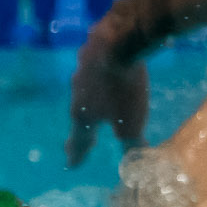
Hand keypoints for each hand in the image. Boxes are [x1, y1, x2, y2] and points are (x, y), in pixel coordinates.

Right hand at [66, 11, 151, 165]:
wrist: (119, 42)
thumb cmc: (123, 89)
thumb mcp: (131, 122)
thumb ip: (131, 143)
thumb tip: (134, 163)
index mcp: (82, 114)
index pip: (79, 140)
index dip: (77, 154)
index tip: (72, 165)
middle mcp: (76, 92)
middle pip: (80, 112)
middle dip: (84, 123)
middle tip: (86, 131)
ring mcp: (81, 67)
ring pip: (85, 85)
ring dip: (90, 93)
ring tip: (97, 95)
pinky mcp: (92, 46)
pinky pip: (96, 61)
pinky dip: (101, 66)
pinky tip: (108, 62)